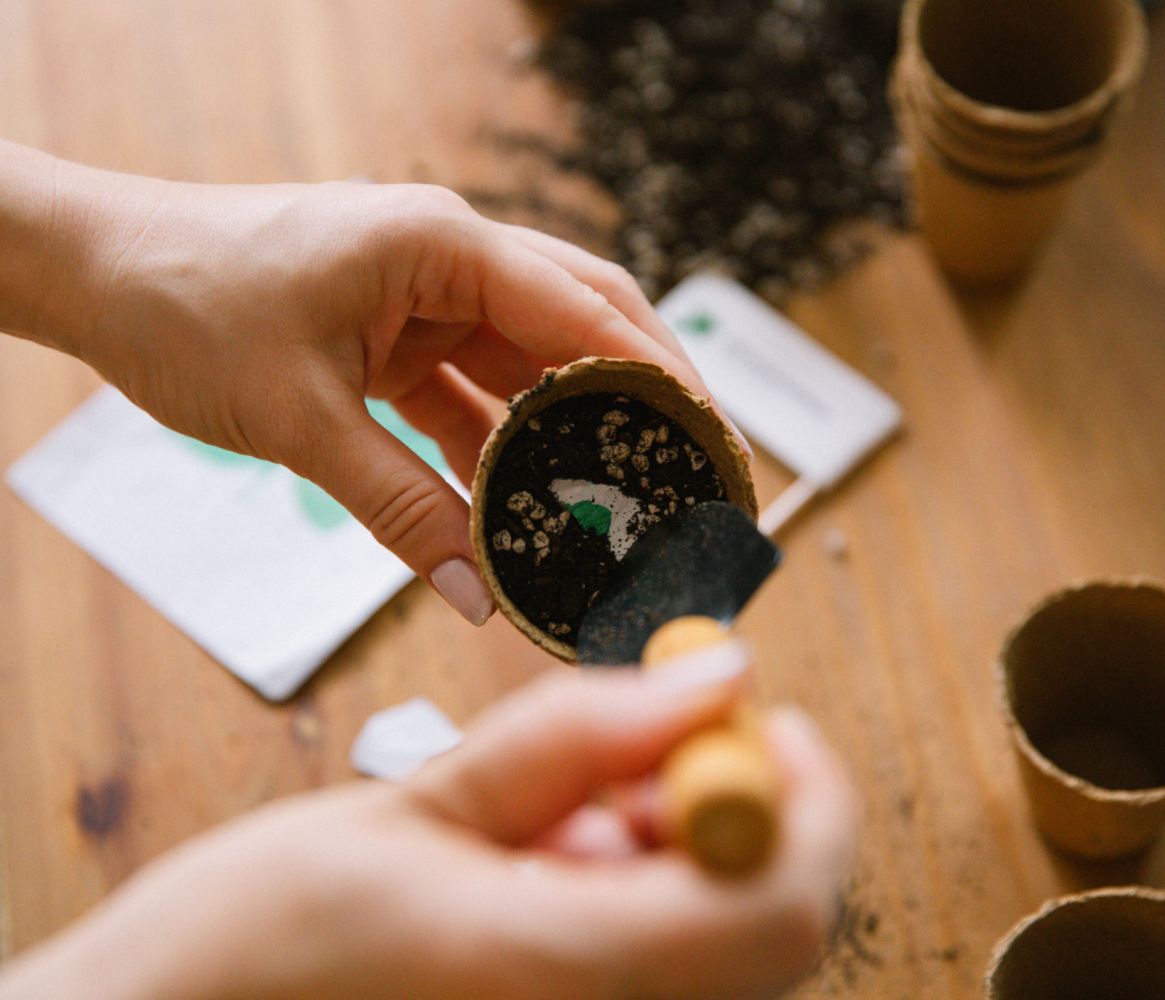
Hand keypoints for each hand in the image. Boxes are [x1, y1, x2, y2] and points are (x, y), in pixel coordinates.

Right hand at [0, 651, 856, 999]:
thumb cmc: (241, 952)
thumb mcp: (411, 808)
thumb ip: (574, 738)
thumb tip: (710, 674)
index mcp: (557, 986)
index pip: (777, 905)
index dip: (801, 791)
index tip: (747, 709)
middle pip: (767, 925)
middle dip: (714, 809)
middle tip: (606, 761)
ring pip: (719, 950)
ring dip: (664, 857)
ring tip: (533, 834)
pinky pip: (663, 978)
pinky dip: (632, 904)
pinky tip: (535, 883)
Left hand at [3, 142, 730, 623]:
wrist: (96, 273)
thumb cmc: (184, 306)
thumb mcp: (299, 419)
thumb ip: (398, 509)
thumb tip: (477, 596)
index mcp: (439, 244)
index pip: (583, 309)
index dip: (657, 378)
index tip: (712, 440)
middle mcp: (449, 261)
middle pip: (582, 323)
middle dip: (644, 396)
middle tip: (697, 467)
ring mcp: (427, 299)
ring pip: (531, 367)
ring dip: (573, 433)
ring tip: (626, 503)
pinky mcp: (399, 337)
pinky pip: (473, 397)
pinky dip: (501, 451)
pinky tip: (528, 507)